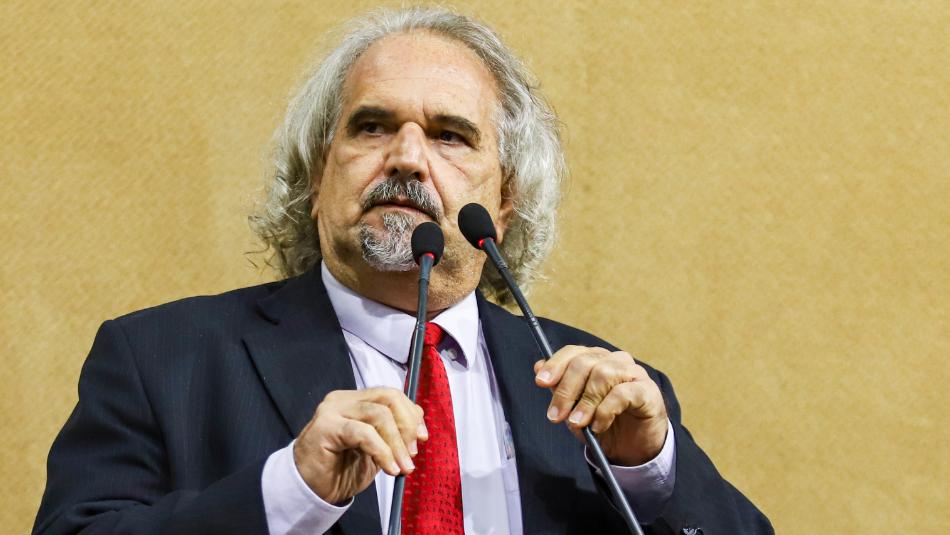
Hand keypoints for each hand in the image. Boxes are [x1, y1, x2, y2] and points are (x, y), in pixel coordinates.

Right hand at [293, 387, 427, 503]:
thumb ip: (392, 434)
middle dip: (407, 425)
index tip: (423, 438)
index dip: (412, 414)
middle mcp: (344, 400)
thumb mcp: (375, 450)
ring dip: (397, 443)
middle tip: (412, 453)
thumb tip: (418, 428)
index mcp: (356, 401)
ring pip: (378, 414)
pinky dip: (382, 451)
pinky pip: (364, 433)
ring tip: (403, 467)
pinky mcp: (326, 426)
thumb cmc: (340, 470)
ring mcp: (333, 410)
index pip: (392, 395)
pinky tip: (389, 468)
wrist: (310, 489)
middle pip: (388, 398)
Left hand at [534, 346, 667, 465]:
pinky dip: (605, 410)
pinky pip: (622, 393)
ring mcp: (633, 373)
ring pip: (603, 374)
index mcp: (595, 360)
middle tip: (556, 416)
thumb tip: (538, 367)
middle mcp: (614, 360)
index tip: (541, 383)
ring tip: (578, 423)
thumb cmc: (602, 423)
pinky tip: (599, 426)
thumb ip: (559, 388)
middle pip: (585, 363)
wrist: (632, 448)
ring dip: (586, 402)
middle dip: (566, 390)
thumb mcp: (574, 408)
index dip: (555, 365)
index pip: (573, 352)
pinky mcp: (647, 390)